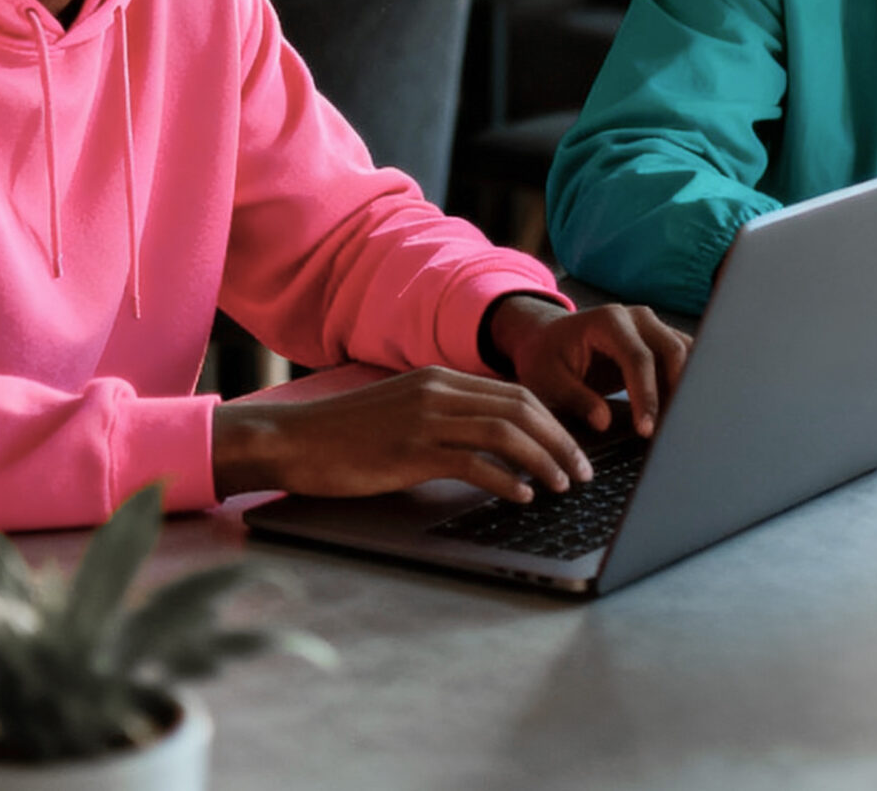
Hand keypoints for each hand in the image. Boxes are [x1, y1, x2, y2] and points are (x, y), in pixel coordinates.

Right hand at [213, 366, 594, 502]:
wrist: (293, 440)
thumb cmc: (346, 436)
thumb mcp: (404, 412)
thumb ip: (445, 417)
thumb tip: (492, 442)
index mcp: (440, 379)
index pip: (515, 393)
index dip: (554, 420)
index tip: (575, 448)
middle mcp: (438, 391)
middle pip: (521, 408)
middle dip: (561, 440)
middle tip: (584, 471)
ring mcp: (424, 419)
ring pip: (505, 431)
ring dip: (544, 460)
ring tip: (564, 486)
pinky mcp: (410, 452)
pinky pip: (473, 462)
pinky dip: (506, 479)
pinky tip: (523, 497)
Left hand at [489, 296, 689, 436]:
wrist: (547, 338)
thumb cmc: (545, 357)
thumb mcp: (548, 380)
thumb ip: (576, 399)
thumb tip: (604, 421)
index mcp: (608, 320)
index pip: (639, 358)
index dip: (646, 396)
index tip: (647, 429)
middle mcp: (636, 317)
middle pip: (672, 350)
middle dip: (676, 391)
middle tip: (671, 429)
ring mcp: (652, 326)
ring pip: (685, 352)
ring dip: (686, 386)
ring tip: (678, 422)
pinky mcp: (658, 340)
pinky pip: (683, 359)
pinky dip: (684, 383)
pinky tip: (676, 411)